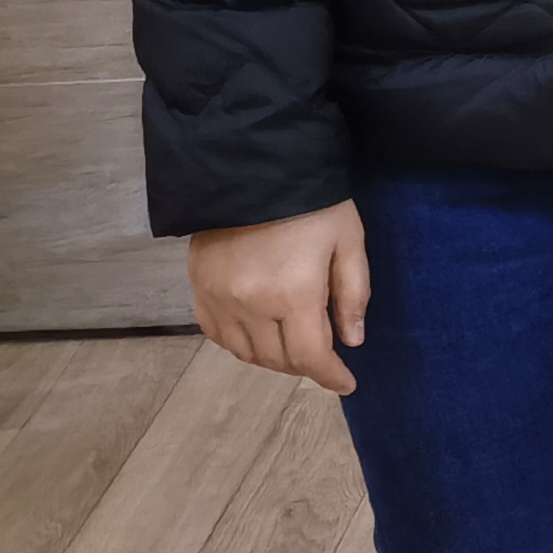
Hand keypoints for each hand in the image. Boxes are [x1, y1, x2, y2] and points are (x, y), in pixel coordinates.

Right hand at [187, 201, 372, 393]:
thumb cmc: (312, 203)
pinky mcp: (199, 289)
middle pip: (278, 360)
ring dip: (273, 359)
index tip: (346, 384)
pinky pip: (218, 335)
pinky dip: (241, 344)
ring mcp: (220, 299)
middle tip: (324, 358)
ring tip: (294, 347)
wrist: (253, 168)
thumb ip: (353, 293)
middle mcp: (252, 304)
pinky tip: (258, 335)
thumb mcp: (348, 241)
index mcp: (294, 293)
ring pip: (247, 353)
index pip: (311, 356)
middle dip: (306, 366)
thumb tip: (351, 341)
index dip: (330, 376)